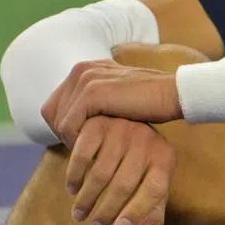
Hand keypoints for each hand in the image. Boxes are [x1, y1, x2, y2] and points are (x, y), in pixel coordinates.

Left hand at [42, 59, 181, 147]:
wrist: (173, 94)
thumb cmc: (153, 102)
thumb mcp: (118, 98)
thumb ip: (100, 103)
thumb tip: (84, 123)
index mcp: (87, 68)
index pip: (57, 102)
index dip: (63, 125)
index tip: (79, 144)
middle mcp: (82, 69)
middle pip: (51, 110)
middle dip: (61, 134)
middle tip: (78, 153)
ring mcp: (85, 79)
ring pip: (57, 119)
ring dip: (68, 141)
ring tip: (84, 156)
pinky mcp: (92, 94)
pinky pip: (68, 125)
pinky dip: (75, 143)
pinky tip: (90, 153)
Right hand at [65, 115, 176, 224]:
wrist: (121, 119)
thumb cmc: (140, 162)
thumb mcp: (153, 182)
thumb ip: (151, 211)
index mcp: (164, 158)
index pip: (155, 189)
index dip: (138, 211)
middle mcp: (146, 141)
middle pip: (124, 185)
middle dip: (107, 211)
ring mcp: (121, 130)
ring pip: (100, 173)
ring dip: (87, 199)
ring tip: (79, 215)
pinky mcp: (97, 125)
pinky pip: (82, 156)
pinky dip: (74, 176)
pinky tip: (72, 189)